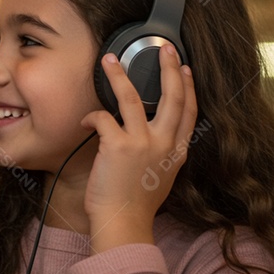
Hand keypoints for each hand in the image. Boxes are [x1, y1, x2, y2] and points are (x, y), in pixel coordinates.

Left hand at [80, 44, 197, 252]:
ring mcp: (142, 143)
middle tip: (165, 49)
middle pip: (173, 97)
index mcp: (176, 152)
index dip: (189, 88)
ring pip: (132, 96)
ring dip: (118, 75)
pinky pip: (102, 117)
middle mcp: (164, 144)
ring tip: (109, 60)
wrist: (123, 224)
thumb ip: (161, 155)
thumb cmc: (135, 206)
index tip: (185, 70)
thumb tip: (152, 138)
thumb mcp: (161, 178)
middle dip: (169, 69)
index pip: (189, 112)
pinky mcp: (118, 145)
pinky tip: (84, 122)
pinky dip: (90, 117)